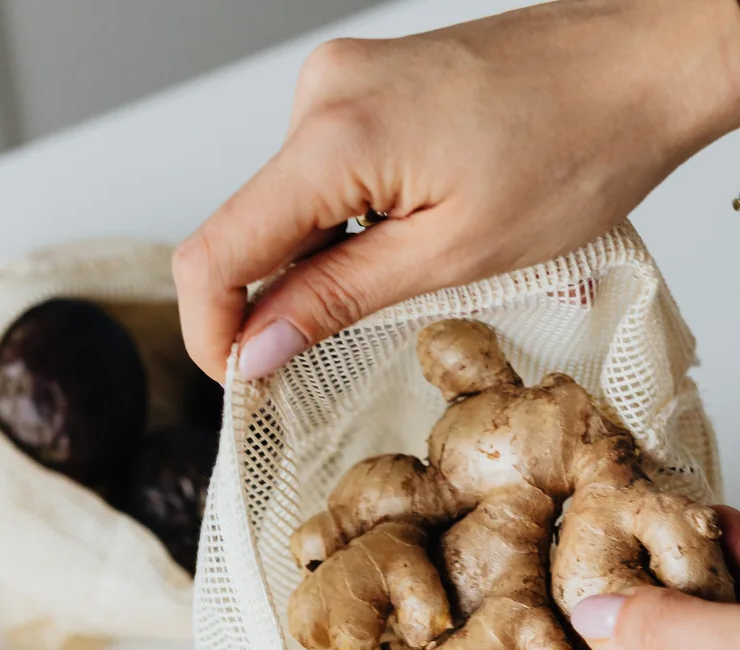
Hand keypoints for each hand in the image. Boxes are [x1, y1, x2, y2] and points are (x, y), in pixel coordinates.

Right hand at [174, 0, 739, 382]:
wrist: (639, 65)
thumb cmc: (575, 148)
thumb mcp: (449, 257)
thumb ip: (335, 303)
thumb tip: (254, 348)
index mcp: (333, 136)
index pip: (215, 253)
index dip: (212, 332)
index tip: (243, 381)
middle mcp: (321, 96)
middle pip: (247, 232)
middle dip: (276, 302)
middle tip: (342, 347)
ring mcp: (341, 84)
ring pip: (286, 209)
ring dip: (320, 264)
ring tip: (411, 270)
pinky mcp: (363, 87)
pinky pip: (320, 177)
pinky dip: (345, 226)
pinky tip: (410, 233)